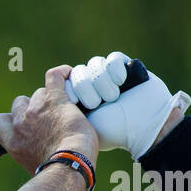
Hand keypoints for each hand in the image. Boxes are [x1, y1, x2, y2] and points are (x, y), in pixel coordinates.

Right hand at [0, 66, 97, 173]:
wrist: (70, 165)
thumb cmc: (59, 172)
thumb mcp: (35, 168)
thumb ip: (33, 156)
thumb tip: (44, 160)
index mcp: (12, 142)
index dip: (11, 118)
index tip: (24, 123)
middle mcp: (20, 123)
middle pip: (21, 103)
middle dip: (33, 107)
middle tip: (52, 118)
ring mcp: (36, 110)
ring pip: (40, 93)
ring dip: (51, 98)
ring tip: (69, 107)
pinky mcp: (55, 99)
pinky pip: (54, 76)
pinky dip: (62, 74)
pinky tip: (69, 76)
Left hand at [65, 51, 190, 159]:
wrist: (143, 129)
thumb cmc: (111, 132)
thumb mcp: (79, 124)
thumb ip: (60, 112)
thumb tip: (47, 99)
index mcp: (78, 100)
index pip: (61, 81)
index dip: (67, 88)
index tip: (74, 103)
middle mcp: (92, 86)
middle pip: (77, 72)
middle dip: (84, 88)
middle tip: (94, 104)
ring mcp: (109, 77)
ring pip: (94, 64)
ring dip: (101, 81)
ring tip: (111, 97)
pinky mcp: (126, 68)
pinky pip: (113, 59)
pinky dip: (114, 69)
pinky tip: (120, 82)